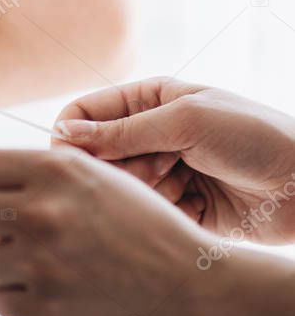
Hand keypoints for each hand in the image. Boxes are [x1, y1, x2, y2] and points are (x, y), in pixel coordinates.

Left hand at [0, 147, 215, 315]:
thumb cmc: (144, 228)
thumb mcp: (96, 176)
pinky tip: (64, 291)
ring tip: (59, 265)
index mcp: (55, 171)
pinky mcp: (46, 310)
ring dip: (9, 266)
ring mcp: (42, 264)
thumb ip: (35, 172)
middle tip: (10, 232)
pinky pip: (2, 302)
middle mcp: (42, 212)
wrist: (191, 288)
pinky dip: (24, 300)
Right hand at [54, 78, 294, 244]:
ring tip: (184, 185)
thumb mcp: (185, 121)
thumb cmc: (253, 137)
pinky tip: (197, 206)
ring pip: (122, 190)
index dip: (71, 136)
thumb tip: (63, 132)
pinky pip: (148, 215)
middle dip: (119, 168)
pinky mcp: (180, 208)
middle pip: (98, 157)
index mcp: (149, 100)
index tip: (70, 160)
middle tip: (158, 169)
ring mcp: (165, 172)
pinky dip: (166, 214)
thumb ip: (122, 131)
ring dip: (146, 192)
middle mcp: (151, 135)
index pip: (85, 113)